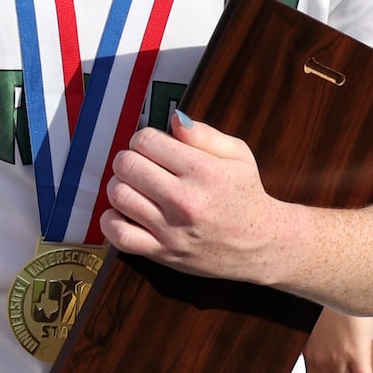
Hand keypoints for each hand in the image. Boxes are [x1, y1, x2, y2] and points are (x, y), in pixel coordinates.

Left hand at [100, 111, 284, 285]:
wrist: (261, 245)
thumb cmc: (246, 195)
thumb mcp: (238, 155)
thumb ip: (203, 134)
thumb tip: (173, 119)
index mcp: (202, 171)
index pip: (146, 141)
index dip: (144, 139)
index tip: (152, 147)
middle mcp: (184, 200)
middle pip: (127, 165)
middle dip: (130, 159)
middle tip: (142, 165)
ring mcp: (171, 229)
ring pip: (119, 195)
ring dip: (120, 185)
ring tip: (135, 187)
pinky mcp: (162, 253)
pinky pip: (119, 235)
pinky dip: (111, 221)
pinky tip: (124, 212)